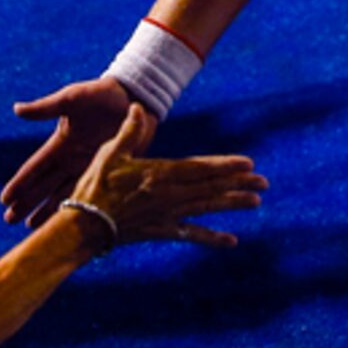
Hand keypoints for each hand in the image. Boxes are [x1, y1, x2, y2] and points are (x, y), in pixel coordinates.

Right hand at [2, 77, 137, 227]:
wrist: (135, 96)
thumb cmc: (101, 94)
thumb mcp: (72, 98)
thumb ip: (46, 108)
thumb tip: (16, 109)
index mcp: (60, 143)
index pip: (34, 167)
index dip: (20, 183)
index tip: (5, 199)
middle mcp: (71, 160)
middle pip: (44, 186)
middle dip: (26, 203)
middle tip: (10, 220)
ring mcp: (89, 168)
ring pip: (63, 195)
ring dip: (48, 211)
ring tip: (32, 228)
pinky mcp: (109, 172)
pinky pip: (90, 194)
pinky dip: (79, 207)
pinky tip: (70, 221)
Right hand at [67, 103, 265, 250]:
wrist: (83, 225)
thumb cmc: (94, 186)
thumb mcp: (110, 153)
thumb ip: (128, 132)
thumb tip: (137, 106)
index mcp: (161, 173)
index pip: (201, 168)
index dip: (226, 166)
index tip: (249, 163)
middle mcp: (170, 195)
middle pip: (211, 187)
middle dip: (239, 183)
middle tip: (264, 182)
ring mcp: (168, 214)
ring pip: (207, 208)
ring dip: (232, 204)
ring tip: (256, 202)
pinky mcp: (161, 231)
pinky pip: (192, 235)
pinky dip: (212, 238)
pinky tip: (231, 241)